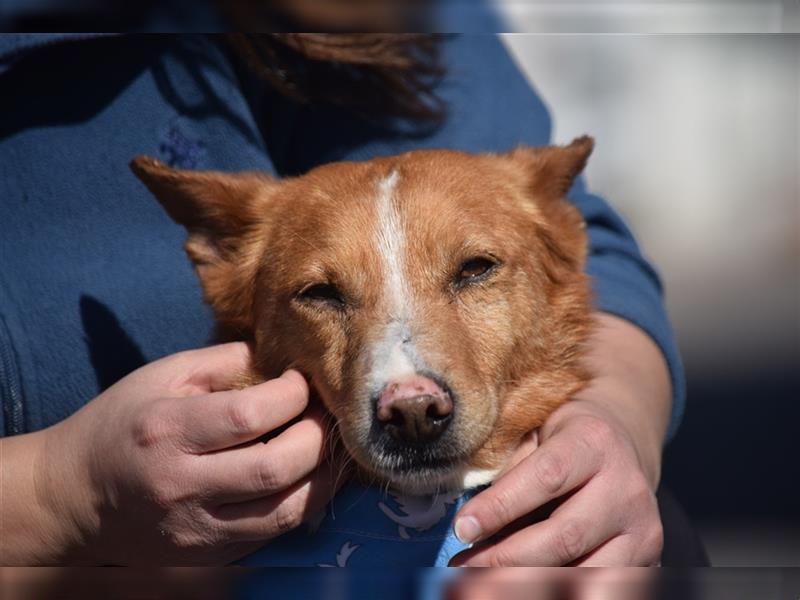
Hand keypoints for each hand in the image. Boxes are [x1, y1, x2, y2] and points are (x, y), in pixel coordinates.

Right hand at [1, 343, 345, 564]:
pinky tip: (312, 478)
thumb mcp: (160, 377)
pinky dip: (303, 503)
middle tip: (330, 414)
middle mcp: (180, 486)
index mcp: (165, 431)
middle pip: (274, 468)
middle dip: (318, 437)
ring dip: (324, 478)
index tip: (304, 381)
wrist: (73, 499)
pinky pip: (272, 533)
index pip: (249, 415)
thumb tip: (281, 356)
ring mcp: (195, 529)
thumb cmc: (121, 425)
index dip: (292, 395)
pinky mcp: (208, 556)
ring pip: (284, 512)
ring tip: (335, 448)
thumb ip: (222, 360)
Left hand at [450, 313, 670, 565]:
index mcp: (594, 441)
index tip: (462, 529)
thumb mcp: (536, 434)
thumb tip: (470, 526)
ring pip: (585, 572)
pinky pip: (601, 586)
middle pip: (565, 536)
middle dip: (506, 560)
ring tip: (479, 586)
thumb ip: (512, 471)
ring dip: (526, 585)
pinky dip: (558, 589)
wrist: (624, 448)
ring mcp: (643, 528)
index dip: (501, 506)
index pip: (546, 477)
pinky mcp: (648, 559)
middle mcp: (627, 486)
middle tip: (460, 570)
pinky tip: (518, 585)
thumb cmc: (562, 439)